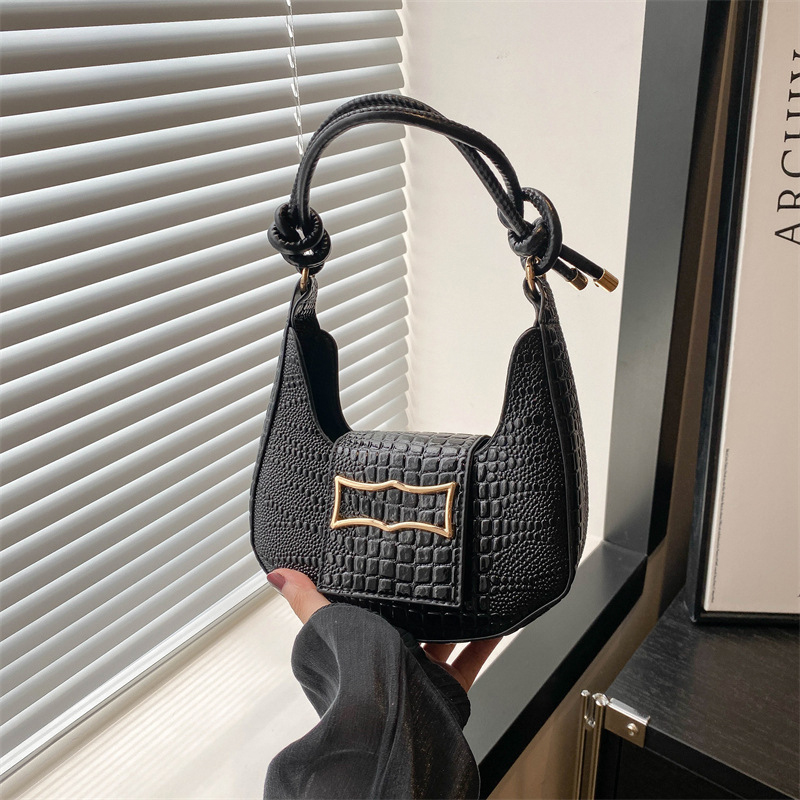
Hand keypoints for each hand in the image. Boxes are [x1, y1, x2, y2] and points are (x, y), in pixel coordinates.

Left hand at [268, 568, 500, 691]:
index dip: (383, 589)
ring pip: (443, 638)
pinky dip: (487, 641)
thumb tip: (277, 574)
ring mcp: (421, 673)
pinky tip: (498, 621)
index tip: (397, 565)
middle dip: (423, 601)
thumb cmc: (357, 674)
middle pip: (411, 623)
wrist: (391, 723)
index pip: (373, 609)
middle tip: (439, 570)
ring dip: (456, 617)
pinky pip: (472, 658)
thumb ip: (307, 600)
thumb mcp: (330, 623)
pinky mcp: (448, 687)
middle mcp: (392, 656)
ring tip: (469, 587)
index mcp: (364, 640)